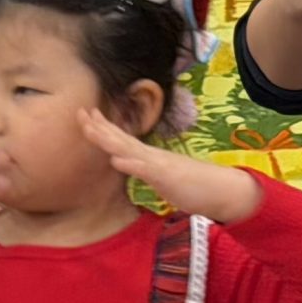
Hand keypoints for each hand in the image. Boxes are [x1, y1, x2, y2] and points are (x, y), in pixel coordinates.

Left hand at [78, 111, 260, 222]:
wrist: (222, 190)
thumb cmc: (192, 186)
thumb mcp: (160, 177)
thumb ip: (143, 169)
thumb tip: (125, 163)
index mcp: (148, 156)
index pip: (121, 139)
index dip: (102, 128)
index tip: (85, 115)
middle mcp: (151, 155)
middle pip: (120, 138)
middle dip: (98, 126)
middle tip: (79, 112)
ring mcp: (158, 164)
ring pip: (129, 149)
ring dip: (109, 139)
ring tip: (90, 128)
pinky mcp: (167, 177)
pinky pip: (147, 170)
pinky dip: (131, 164)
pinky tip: (115, 159)